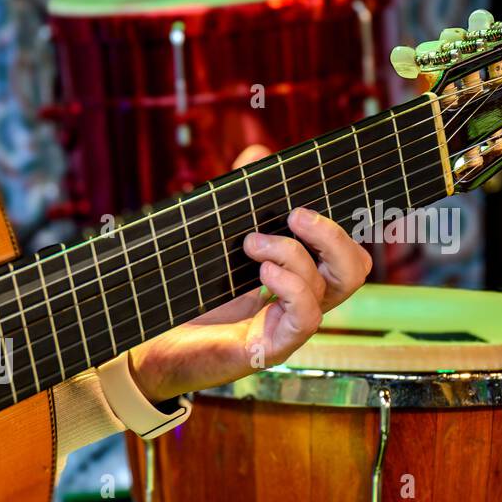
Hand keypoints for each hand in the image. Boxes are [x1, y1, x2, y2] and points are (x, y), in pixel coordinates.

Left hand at [128, 147, 370, 401]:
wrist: (148, 347)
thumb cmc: (183, 296)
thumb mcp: (212, 240)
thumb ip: (236, 197)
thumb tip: (258, 152)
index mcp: (292, 277)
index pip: (341, 250)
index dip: (339, 222)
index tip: (310, 194)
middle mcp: (298, 303)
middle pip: (354, 268)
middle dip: (334, 233)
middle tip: (295, 213)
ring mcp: (288, 327)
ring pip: (333, 287)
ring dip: (296, 254)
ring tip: (252, 243)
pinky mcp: (271, 348)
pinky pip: (307, 318)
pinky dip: (292, 286)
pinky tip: (263, 273)